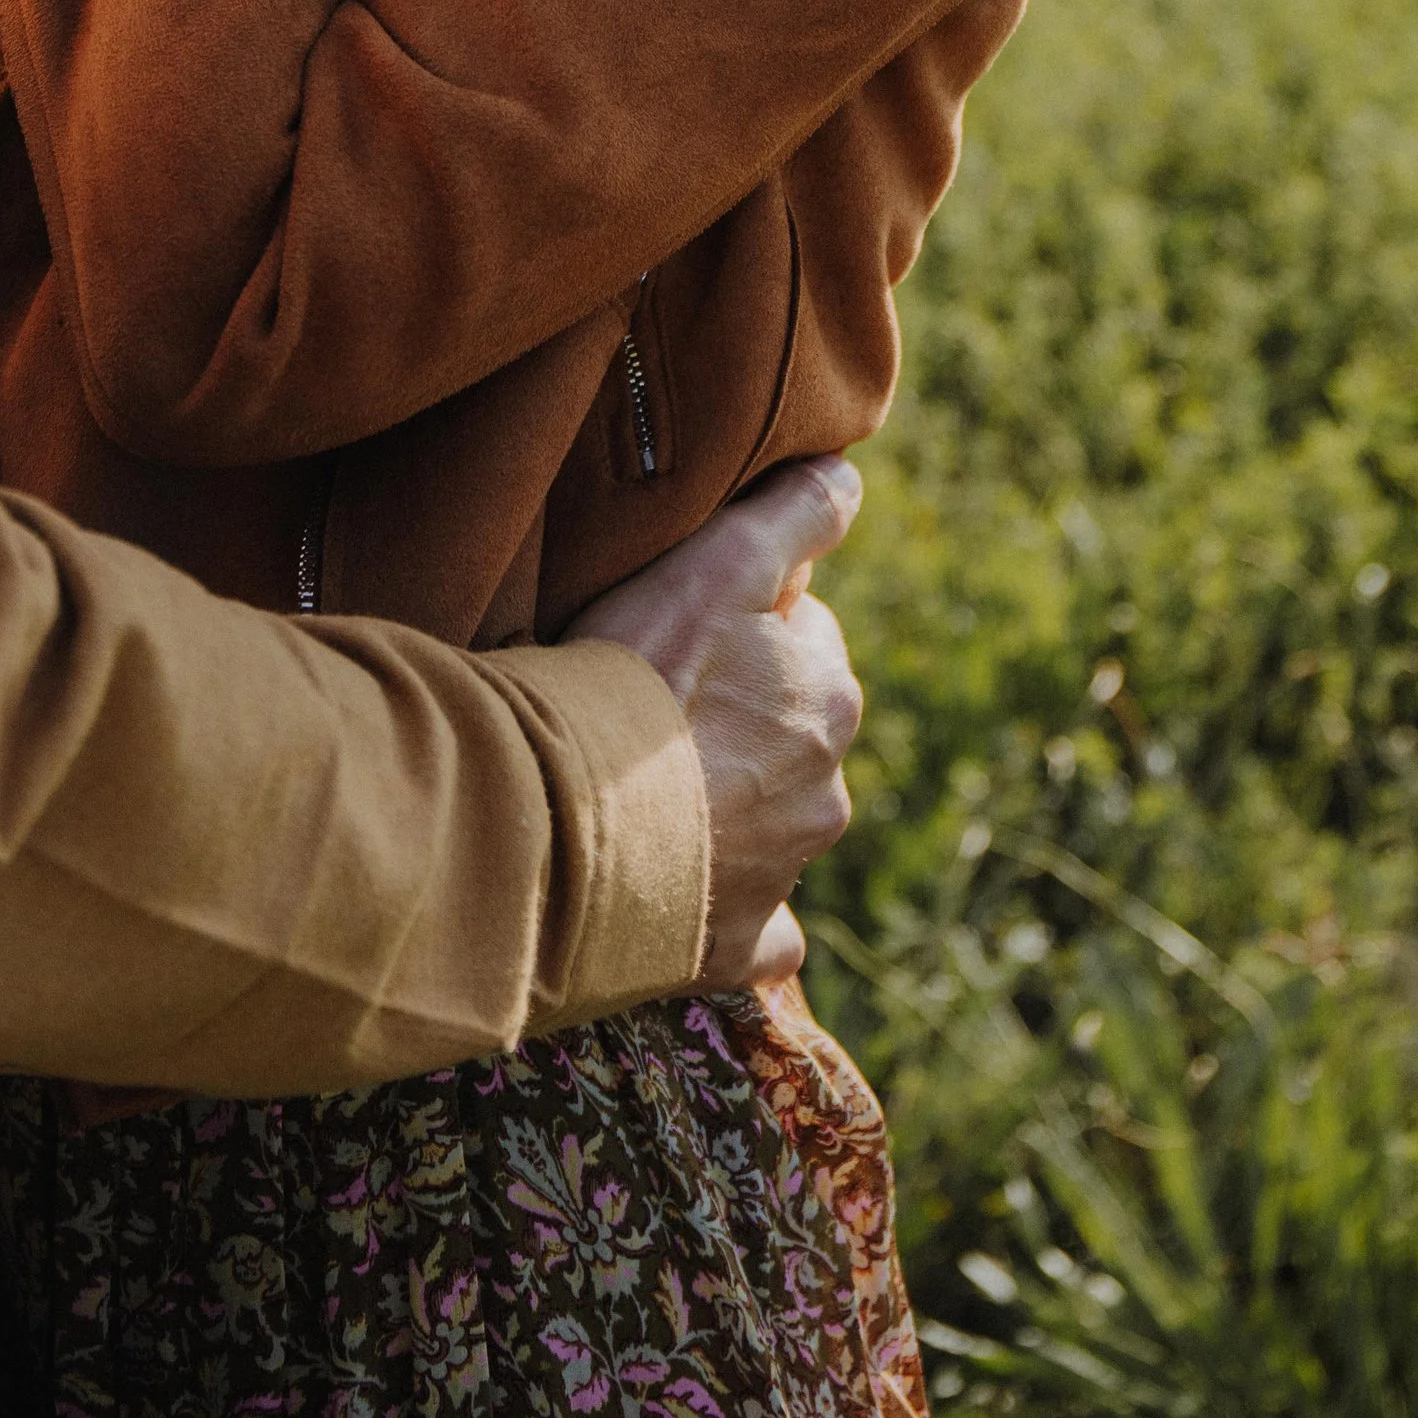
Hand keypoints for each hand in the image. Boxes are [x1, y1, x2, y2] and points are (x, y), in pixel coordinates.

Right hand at [569, 458, 864, 991]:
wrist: (566, 820)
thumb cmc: (637, 678)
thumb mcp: (718, 563)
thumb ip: (795, 514)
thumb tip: (851, 476)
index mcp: (828, 696)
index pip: (801, 640)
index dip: (738, 627)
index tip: (677, 630)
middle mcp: (826, 789)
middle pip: (786, 734)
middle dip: (738, 720)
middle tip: (650, 708)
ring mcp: (784, 872)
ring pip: (771, 824)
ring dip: (726, 805)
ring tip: (643, 788)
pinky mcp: (738, 942)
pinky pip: (757, 930)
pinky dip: (732, 908)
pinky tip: (684, 889)